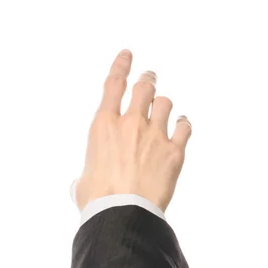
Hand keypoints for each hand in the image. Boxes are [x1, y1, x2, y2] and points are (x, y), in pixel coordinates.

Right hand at [72, 49, 191, 212]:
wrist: (122, 213)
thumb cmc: (98, 199)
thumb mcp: (83, 180)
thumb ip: (88, 172)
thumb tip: (85, 181)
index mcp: (103, 126)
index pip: (114, 85)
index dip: (121, 66)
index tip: (127, 55)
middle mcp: (131, 124)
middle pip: (144, 88)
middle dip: (148, 80)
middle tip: (150, 78)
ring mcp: (155, 135)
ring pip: (166, 103)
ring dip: (164, 104)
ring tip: (164, 107)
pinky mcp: (174, 151)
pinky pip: (184, 128)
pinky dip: (183, 124)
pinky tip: (182, 125)